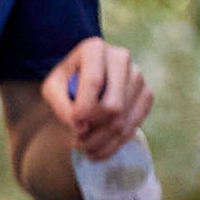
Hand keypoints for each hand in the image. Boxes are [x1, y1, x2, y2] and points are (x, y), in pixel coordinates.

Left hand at [44, 35, 151, 156]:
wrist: (83, 82)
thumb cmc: (65, 84)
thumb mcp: (52, 90)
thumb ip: (60, 105)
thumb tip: (81, 126)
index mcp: (94, 49)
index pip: (93, 82)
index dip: (83, 109)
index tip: (73, 124)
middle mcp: (121, 58)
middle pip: (113, 105)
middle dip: (94, 128)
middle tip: (76, 140)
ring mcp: (137, 76)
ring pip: (123, 119)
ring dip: (101, 140)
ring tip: (83, 147)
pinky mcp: (147, 94)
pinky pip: (134, 124)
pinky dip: (114, 143)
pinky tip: (97, 149)